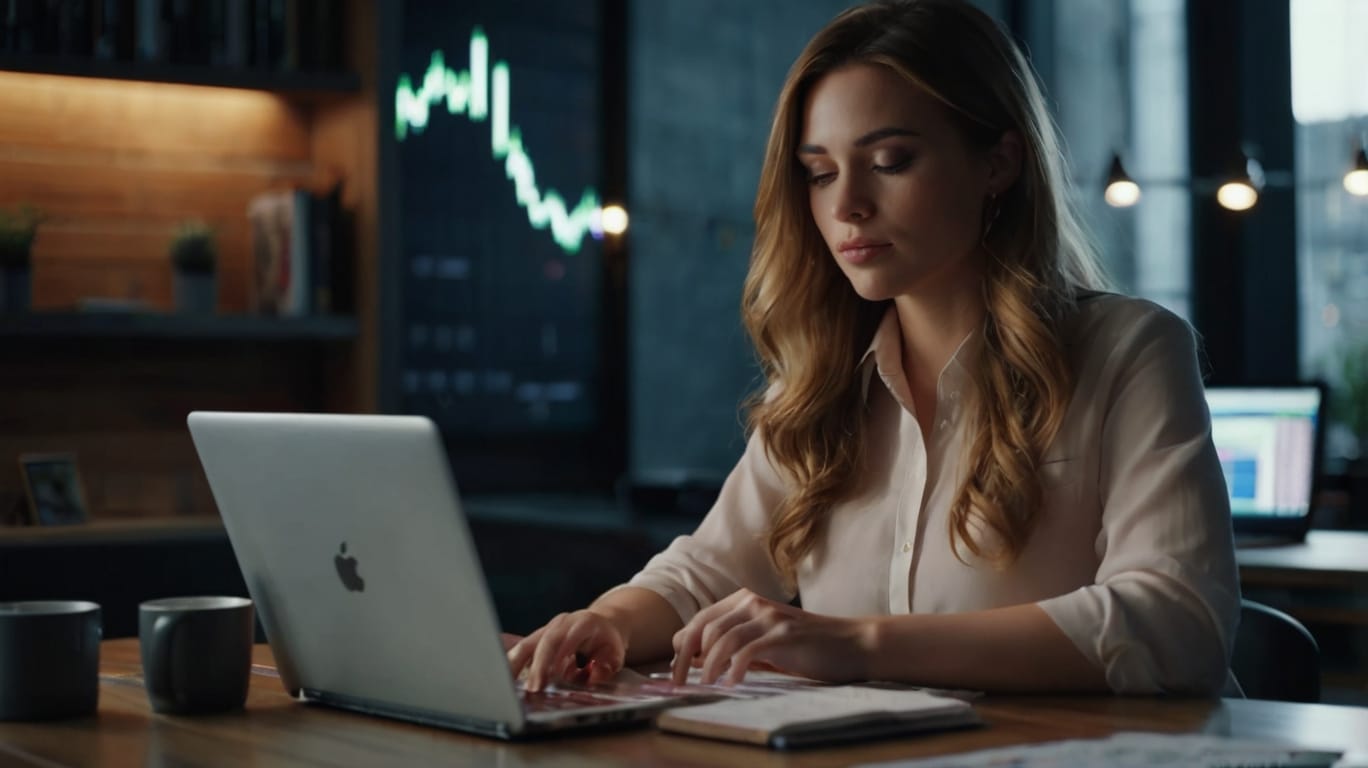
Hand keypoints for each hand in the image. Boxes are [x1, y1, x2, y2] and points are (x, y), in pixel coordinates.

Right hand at [506, 610, 625, 691]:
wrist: (601, 624)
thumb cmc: (608, 643)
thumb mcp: (615, 655)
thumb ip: (606, 668)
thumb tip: (592, 676)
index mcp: (584, 623)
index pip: (570, 637)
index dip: (560, 654)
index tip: (553, 675)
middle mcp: (563, 622)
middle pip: (545, 641)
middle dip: (538, 666)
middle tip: (533, 688)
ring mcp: (548, 628)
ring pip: (527, 643)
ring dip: (516, 664)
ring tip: (507, 684)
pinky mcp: (538, 638)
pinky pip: (523, 649)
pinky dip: (513, 664)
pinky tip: (506, 680)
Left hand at [670, 589, 873, 685]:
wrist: (850, 643)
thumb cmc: (806, 646)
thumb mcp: (764, 640)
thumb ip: (734, 642)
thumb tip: (696, 656)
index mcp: (744, 600)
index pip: (700, 620)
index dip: (682, 645)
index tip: (676, 672)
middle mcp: (753, 603)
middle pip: (704, 627)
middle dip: (686, 657)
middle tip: (679, 683)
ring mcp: (769, 617)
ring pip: (723, 638)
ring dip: (709, 665)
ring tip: (705, 686)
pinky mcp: (784, 635)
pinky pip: (749, 650)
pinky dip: (735, 668)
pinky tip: (732, 684)